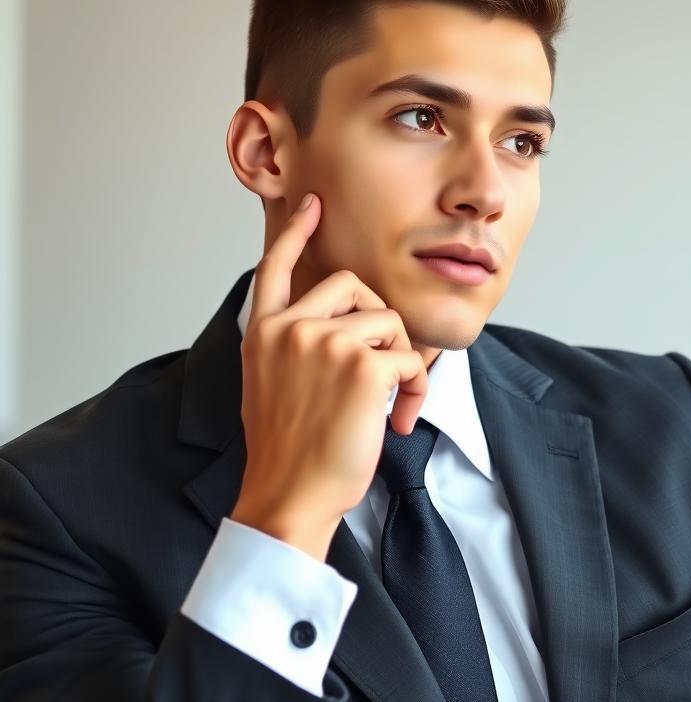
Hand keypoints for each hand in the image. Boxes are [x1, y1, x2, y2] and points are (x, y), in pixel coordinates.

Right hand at [230, 192, 428, 560]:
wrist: (290, 496)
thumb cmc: (289, 452)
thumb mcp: (270, 387)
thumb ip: (292, 348)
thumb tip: (337, 329)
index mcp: (264, 333)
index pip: (276, 267)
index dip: (297, 233)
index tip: (313, 205)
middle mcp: (289, 329)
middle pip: (355, 287)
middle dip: (379, 324)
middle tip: (383, 370)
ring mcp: (324, 342)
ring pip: (390, 323)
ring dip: (402, 364)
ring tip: (390, 406)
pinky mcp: (361, 366)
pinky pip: (411, 359)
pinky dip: (416, 390)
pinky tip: (398, 420)